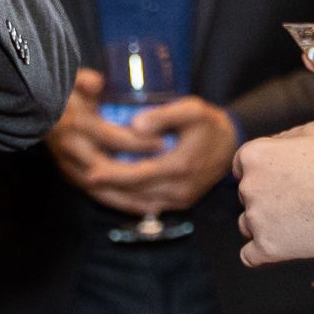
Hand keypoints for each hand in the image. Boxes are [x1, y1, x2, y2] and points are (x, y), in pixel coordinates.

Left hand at [46, 69, 237, 216]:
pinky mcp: (180, 203)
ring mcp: (181, 199)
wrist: (232, 145)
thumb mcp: (191, 110)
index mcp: (181, 166)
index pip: (139, 175)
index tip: (89, 172)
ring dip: (116, 195)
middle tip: (82, 179)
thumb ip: (163, 115)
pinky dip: (130, 198)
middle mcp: (180, 189)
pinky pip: (149, 204)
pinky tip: (112, 190)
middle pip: (136, 193)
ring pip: (140, 202)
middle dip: (108, 188)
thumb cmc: (208, 124)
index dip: (113, 175)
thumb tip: (134, 124)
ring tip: (92, 185)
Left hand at [233, 121, 313, 267]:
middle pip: (246, 194)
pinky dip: (262, 253)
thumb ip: (286, 137)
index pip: (242, 164)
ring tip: (300, 221)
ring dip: (266, 224)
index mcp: (255, 154)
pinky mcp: (267, 248)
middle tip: (301, 198)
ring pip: (248, 224)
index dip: (263, 169)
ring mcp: (256, 219)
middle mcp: (248, 186)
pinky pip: (250, 256)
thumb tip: (276, 145)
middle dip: (266, 196)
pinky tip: (279, 247)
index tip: (282, 177)